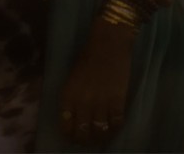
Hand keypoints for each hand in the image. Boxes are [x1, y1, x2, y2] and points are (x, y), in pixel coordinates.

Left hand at [60, 16, 134, 145]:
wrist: (108, 43)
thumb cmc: (88, 56)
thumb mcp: (72, 78)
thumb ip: (73, 97)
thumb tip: (74, 115)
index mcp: (68, 96)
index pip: (66, 127)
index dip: (70, 136)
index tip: (74, 137)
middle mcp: (83, 103)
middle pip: (83, 134)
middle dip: (85, 140)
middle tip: (88, 139)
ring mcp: (101, 104)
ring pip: (100, 133)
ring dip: (100, 138)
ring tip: (101, 136)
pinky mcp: (118, 101)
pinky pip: (116, 124)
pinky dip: (115, 129)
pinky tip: (113, 126)